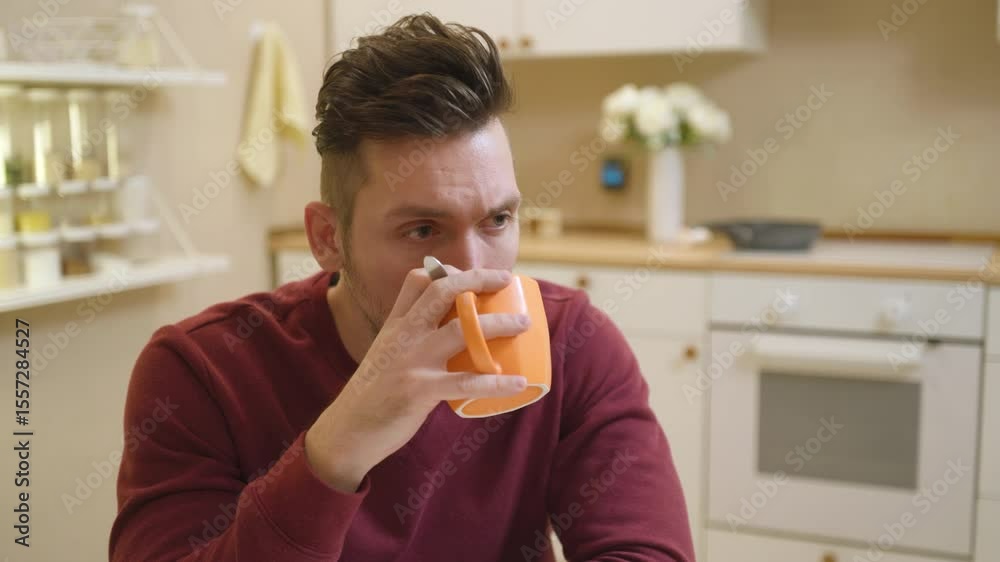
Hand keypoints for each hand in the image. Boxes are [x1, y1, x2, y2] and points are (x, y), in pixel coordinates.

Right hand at [304, 266, 531, 491]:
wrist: (347, 431)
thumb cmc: (374, 394)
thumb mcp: (386, 354)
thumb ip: (410, 341)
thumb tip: (448, 337)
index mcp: (395, 325)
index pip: (418, 281)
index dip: (446, 270)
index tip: (471, 273)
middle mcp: (404, 335)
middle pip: (442, 291)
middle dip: (477, 279)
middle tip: (505, 280)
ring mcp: (412, 360)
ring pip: (461, 330)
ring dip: (498, 324)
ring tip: (523, 324)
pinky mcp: (419, 389)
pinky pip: (466, 382)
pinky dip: (496, 383)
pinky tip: (519, 383)